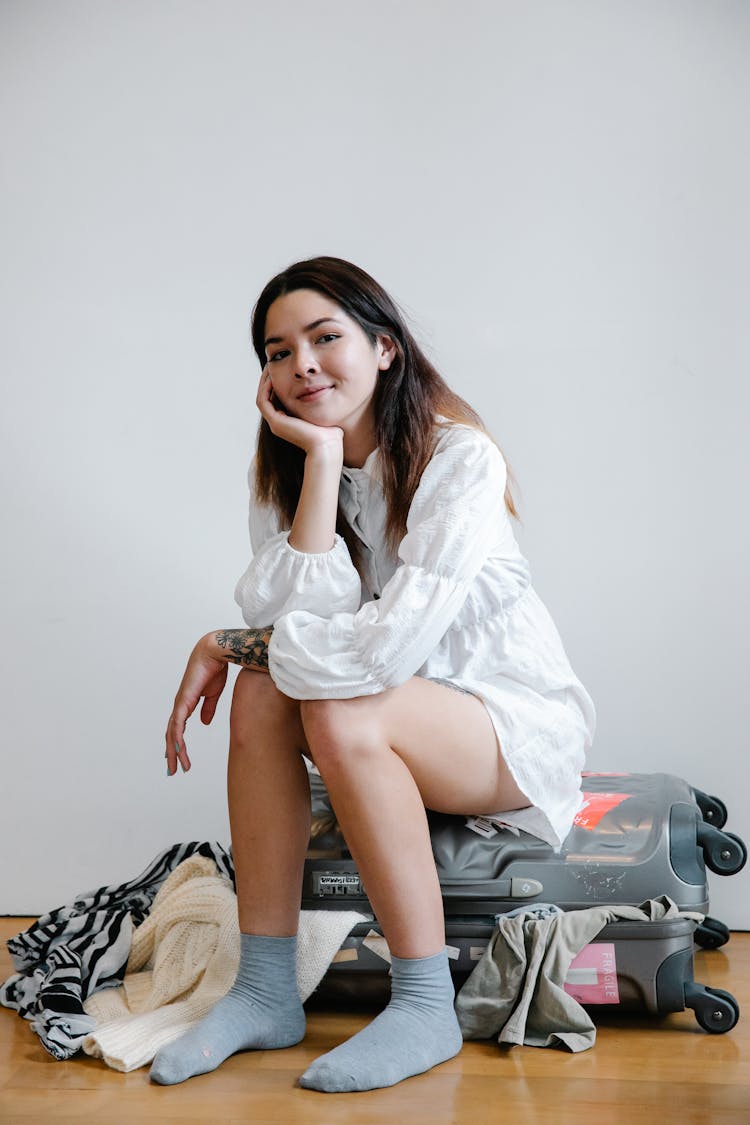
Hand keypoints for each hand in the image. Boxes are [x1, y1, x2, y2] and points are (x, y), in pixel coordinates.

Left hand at [165, 633, 228, 775]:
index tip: (179, 758)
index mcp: (186, 704)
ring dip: (174, 752)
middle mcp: (180, 705)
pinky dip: (176, 739)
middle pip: (171, 734)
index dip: (177, 744)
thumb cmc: (215, 669)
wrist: (215, 653)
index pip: (177, 728)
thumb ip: (208, 708)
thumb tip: (204, 723)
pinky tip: (177, 750)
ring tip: (176, 767)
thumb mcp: (213, 694)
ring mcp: (180, 703)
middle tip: (173, 770)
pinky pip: (177, 724)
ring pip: (172, 733)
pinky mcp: (183, 701)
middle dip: (172, 753)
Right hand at [256, 366, 343, 455]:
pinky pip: (263, 401)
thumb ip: (320, 400)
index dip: (278, 381)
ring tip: (270, 365)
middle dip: (269, 378)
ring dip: (265, 381)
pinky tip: (272, 376)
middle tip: (273, 362)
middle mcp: (279, 422)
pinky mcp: (276, 423)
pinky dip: (265, 388)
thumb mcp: (323, 410)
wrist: (328, 445)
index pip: (276, 397)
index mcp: (288, 420)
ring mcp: (276, 423)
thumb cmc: (330, 431)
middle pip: (268, 396)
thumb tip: (328, 386)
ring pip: (263, 397)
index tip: (283, 366)